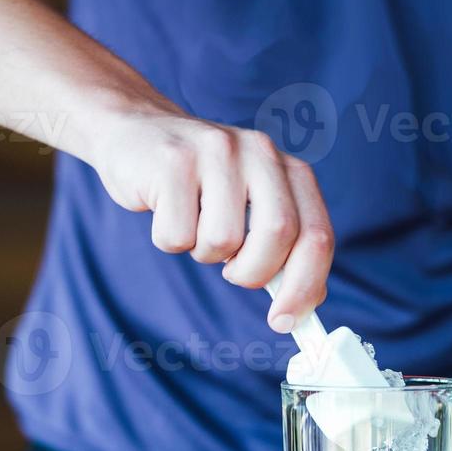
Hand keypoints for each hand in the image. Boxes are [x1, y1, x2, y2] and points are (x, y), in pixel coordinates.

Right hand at [91, 109, 333, 332]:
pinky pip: (177, 236)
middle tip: (232, 272)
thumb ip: (282, 247)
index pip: (317, 234)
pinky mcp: (172, 161)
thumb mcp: (250, 205)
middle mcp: (259, 152)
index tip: (286, 320)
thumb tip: (301, 305)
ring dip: (204, 253)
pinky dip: (169, 239)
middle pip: (277, 236)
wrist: (134, 130)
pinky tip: (166, 209)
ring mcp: (216, 152)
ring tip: (193, 224)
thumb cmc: (198, 184)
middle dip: (253, 272)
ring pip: (223, 240)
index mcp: (288, 169)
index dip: (306, 285)